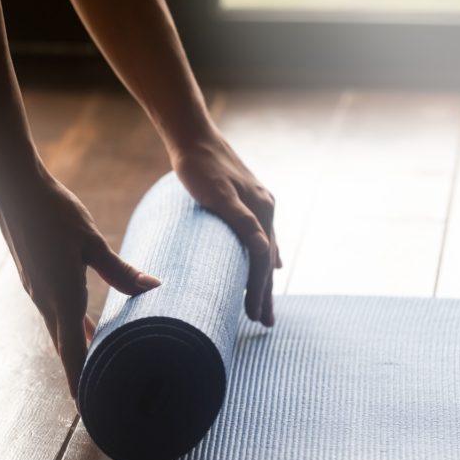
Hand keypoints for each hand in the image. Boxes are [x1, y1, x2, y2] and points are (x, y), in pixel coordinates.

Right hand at [0, 165, 160, 399]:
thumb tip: (152, 289)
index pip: (72, 349)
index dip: (80, 381)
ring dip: (78, 350)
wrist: (12, 187)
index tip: (87, 408)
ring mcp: (37, 290)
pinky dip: (71, 328)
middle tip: (100, 397)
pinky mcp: (35, 279)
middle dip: (81, 374)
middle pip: (65, 347)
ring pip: (60, 330)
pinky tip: (87, 327)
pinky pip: (55, 313)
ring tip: (101, 367)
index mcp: (61, 294)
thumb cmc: (53, 210)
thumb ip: (120, 270)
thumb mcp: (92, 240)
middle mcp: (45, 299)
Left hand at [171, 134, 280, 325]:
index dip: (259, 292)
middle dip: (265, 294)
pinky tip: (266, 264)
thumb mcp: (220, 195)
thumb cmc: (200, 167)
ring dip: (263, 279)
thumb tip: (264, 253)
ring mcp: (257, 204)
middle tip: (264, 323)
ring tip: (263, 303)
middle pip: (266, 261)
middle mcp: (264, 209)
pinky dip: (264, 255)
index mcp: (261, 211)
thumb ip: (242, 222)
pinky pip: (260, 236)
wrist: (193, 136)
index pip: (262, 262)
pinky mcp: (245, 201)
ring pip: (264, 251)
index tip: (256, 318)